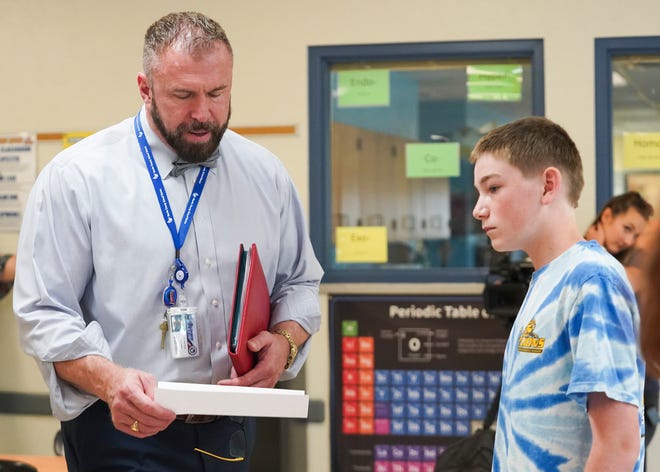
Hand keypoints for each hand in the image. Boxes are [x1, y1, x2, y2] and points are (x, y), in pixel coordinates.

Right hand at [54, 356, 175, 438]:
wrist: (111, 383)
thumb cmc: (128, 379)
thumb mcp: (145, 377)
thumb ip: (154, 390)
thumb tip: (161, 403)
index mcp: (129, 391)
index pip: (148, 407)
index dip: (161, 413)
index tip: (171, 415)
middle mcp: (121, 405)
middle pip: (145, 419)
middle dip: (161, 421)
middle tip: (170, 419)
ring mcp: (118, 415)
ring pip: (141, 428)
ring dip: (156, 428)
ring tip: (164, 423)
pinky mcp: (117, 422)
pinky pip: (135, 432)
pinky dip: (147, 432)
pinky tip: (154, 428)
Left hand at [217, 330, 287, 387]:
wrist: (284, 348)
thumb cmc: (274, 344)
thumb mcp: (266, 337)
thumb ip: (257, 341)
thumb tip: (249, 345)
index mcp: (268, 367)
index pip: (248, 379)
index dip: (235, 383)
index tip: (223, 383)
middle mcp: (269, 378)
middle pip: (249, 389)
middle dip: (235, 388)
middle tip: (223, 384)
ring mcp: (269, 383)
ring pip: (251, 392)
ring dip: (240, 388)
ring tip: (230, 383)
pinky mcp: (267, 386)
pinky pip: (255, 391)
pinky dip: (246, 388)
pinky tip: (239, 384)